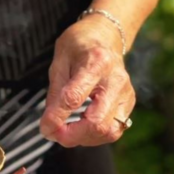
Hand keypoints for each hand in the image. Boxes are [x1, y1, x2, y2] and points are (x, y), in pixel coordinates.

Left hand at [40, 16, 135, 146]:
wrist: (105, 35)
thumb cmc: (78, 46)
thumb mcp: (59, 62)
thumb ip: (54, 95)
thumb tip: (49, 126)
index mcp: (96, 62)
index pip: (75, 98)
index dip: (57, 118)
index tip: (44, 128)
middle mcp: (116, 80)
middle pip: (97, 122)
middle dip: (72, 135)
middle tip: (54, 133)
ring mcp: (126, 93)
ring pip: (108, 131)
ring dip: (83, 138)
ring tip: (65, 131)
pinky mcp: (129, 103)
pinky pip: (114, 130)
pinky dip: (94, 136)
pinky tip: (80, 128)